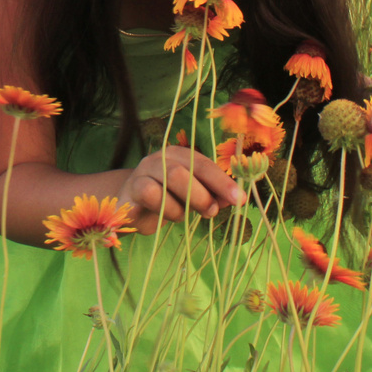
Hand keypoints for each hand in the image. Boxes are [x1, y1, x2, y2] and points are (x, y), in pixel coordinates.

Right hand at [116, 147, 245, 234]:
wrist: (132, 206)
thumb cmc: (167, 198)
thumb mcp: (194, 196)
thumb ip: (214, 195)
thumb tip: (236, 198)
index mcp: (180, 155)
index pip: (204, 164)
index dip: (223, 182)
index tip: (240, 199)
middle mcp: (161, 157)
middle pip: (186, 171)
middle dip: (203, 195)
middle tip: (211, 212)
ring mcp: (144, 170)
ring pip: (170, 179)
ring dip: (182, 205)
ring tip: (183, 216)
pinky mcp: (132, 188)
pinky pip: (150, 194)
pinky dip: (165, 208)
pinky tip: (165, 216)